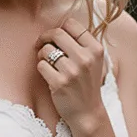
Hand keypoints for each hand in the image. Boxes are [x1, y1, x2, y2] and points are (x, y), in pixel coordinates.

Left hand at [35, 17, 106, 134]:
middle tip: (41, 44)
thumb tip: (59, 27)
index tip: (54, 37)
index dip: (59, 28)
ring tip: (48, 63)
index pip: (72, 24)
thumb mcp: (94, 61)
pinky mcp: (59, 83)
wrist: (87, 113)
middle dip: (45, 38)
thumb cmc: (87, 84)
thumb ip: (81, 44)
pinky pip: (41, 65)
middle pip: (56, 34)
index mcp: (95, 49)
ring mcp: (72, 71)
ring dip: (42, 55)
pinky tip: (49, 75)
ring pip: (46, 50)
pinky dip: (41, 68)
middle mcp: (86, 58)